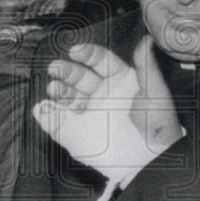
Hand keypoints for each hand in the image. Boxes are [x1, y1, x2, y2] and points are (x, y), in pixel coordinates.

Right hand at [32, 38, 184, 200]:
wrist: (152, 161)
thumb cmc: (157, 125)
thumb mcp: (154, 92)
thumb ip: (146, 65)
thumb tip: (146, 39)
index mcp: (120, 81)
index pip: (99, 61)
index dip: (87, 54)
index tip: (75, 51)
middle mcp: (102, 95)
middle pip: (79, 77)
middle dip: (67, 71)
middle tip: (55, 68)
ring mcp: (89, 115)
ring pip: (67, 98)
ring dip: (57, 91)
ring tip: (53, 88)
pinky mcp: (78, 136)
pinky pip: (57, 124)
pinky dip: (47, 116)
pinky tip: (42, 108)